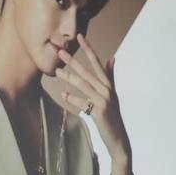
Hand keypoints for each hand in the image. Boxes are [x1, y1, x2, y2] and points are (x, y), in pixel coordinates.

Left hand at [57, 34, 134, 174]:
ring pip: (84, 85)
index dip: (88, 48)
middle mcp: (107, 90)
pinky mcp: (99, 112)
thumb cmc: (112, 115)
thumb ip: (110, 76)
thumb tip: (112, 57)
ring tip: (57, 71)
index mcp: (108, 84)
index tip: (79, 36)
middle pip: (87, 72)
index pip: (97, 62)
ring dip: (69, 77)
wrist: (118, 138)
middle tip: (60, 51)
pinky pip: (83, 102)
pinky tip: (63, 95)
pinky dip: (72, 98)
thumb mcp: (112, 94)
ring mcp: (104, 101)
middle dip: (73, 60)